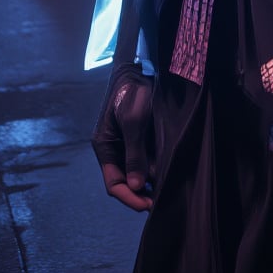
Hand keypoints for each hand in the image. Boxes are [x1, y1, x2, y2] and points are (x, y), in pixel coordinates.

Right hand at [92, 63, 154, 211]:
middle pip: (125, 181)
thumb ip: (134, 153)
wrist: (140, 67)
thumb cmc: (133, 92)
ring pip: (136, 172)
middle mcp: (114, 148)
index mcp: (104, 147)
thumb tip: (135, 185)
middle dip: (140, 194)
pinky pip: (145, 159)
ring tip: (167, 191)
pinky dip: (154, 168)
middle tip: (160, 203)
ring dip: (149, 182)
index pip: (113, 184)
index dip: (129, 197)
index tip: (148, 206)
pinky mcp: (140, 136)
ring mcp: (126, 143)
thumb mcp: (133, 122)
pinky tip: (168, 173)